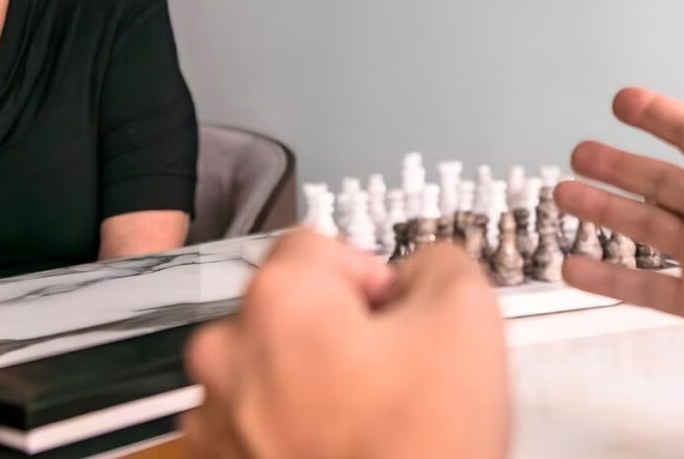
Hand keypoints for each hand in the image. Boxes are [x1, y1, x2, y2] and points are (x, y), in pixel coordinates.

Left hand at [180, 230, 508, 458]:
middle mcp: (227, 351)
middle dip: (339, 330)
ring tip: (366, 424)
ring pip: (273, 365)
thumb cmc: (418, 454)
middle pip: (289, 306)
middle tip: (389, 376)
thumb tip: (420, 268)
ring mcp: (216, 415)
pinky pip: (257, 418)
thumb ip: (438, 262)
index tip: (395, 320)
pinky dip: (293, 427)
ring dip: (313, 381)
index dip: (370, 279)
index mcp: (277, 299)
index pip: (319, 246)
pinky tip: (341, 450)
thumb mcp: (466, 320)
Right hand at [556, 16, 683, 389]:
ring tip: (562, 196)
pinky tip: (571, 268)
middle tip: (578, 153)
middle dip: (615, 165)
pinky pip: (647, 290)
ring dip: (600, 211)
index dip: (656, 115)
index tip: (621, 100)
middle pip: (655, 180)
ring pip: (642, 228)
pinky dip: (607, 280)